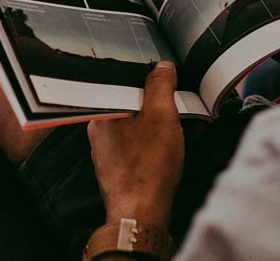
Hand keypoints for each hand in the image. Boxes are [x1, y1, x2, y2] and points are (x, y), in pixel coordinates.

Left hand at [88, 62, 183, 228]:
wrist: (141, 212)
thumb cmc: (148, 168)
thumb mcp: (162, 115)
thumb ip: (161, 86)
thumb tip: (162, 68)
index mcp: (103, 109)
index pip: (126, 81)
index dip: (152, 82)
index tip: (170, 87)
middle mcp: (99, 127)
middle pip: (133, 103)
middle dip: (160, 106)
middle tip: (180, 112)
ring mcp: (107, 147)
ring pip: (137, 124)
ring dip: (160, 125)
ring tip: (180, 132)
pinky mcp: (117, 164)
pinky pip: (137, 144)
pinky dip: (154, 143)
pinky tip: (170, 150)